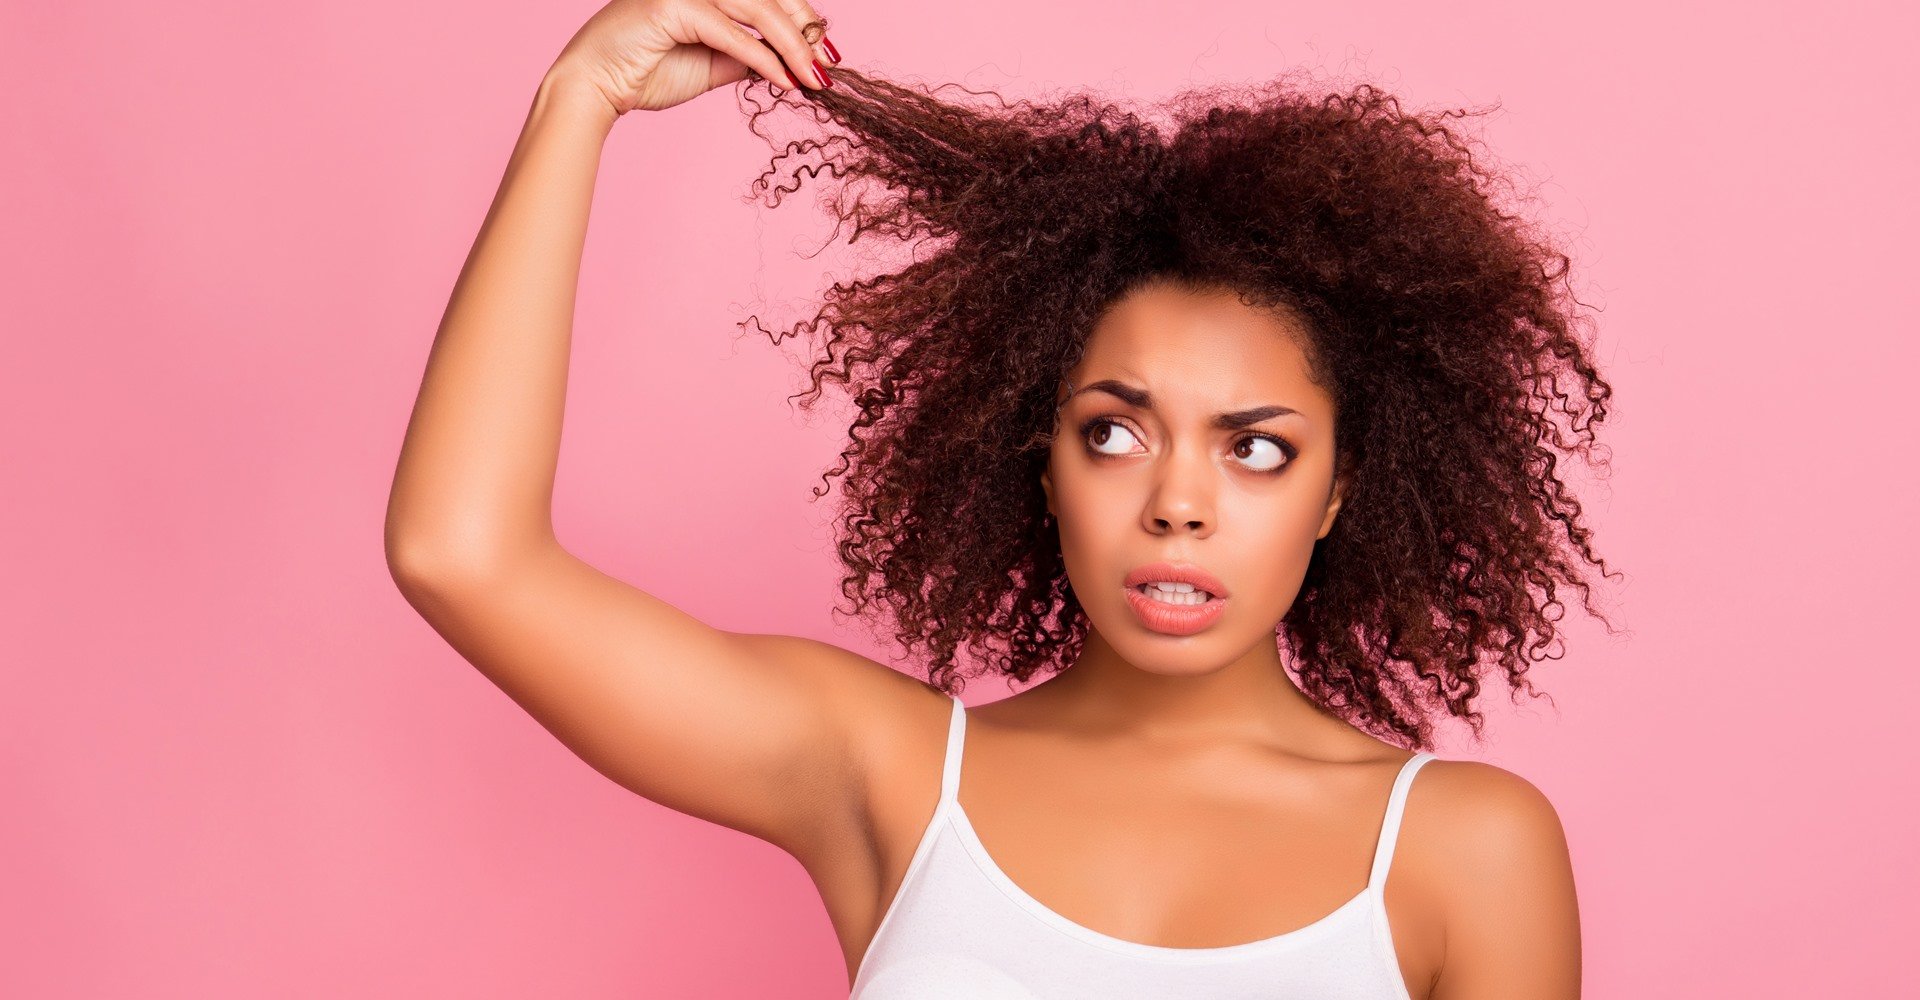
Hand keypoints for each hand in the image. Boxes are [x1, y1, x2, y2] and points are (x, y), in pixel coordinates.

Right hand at [546, 0, 836, 117]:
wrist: (594, 88)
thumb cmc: (644, 74)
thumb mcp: (711, 64)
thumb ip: (747, 56)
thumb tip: (787, 62)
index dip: (803, 19)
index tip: (827, 53)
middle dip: (806, 31)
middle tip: (828, 65)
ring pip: (759, 11)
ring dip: (794, 46)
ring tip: (813, 77)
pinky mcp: (674, 6)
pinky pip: (734, 34)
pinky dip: (764, 59)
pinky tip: (786, 81)